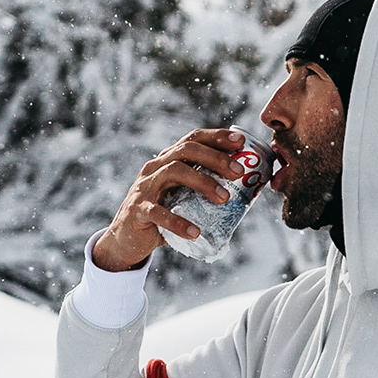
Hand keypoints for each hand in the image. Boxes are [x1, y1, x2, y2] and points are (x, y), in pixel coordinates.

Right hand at [92, 128, 248, 271]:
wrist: (127, 241)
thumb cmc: (162, 218)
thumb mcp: (184, 201)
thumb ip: (207, 194)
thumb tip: (250, 193)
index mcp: (167, 161)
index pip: (192, 139)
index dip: (216, 137)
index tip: (240, 142)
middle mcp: (154, 168)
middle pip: (185, 150)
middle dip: (215, 158)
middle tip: (238, 172)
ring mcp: (143, 187)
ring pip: (174, 172)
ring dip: (203, 182)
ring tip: (224, 199)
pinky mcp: (136, 210)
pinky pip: (158, 212)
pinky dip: (178, 222)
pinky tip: (196, 232)